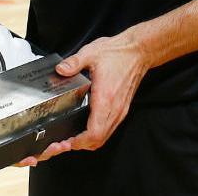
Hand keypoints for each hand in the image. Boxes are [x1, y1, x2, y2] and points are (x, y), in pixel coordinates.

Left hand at [15, 33, 149, 166]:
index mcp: (106, 98)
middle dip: (80, 145)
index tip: (66, 141)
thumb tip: (60, 70)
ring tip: (71, 137)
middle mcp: (114, 108)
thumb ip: (74, 63)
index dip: (79, 141)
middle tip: (63, 141)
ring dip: (88, 141)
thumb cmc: (117, 53)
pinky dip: (96, 134)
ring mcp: (120, 111)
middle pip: (98, 140)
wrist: (137, 52)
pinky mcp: (121, 109)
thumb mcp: (91, 53)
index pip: (95, 132)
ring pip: (104, 137)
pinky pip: (109, 129)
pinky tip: (85, 128)